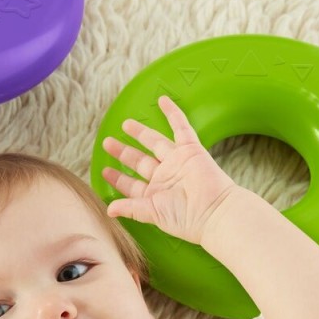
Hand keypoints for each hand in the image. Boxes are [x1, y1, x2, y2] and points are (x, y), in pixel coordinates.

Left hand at [101, 96, 236, 244]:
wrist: (213, 211)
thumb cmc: (184, 217)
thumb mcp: (151, 213)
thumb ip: (130, 208)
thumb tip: (108, 210)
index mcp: (154, 194)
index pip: (131, 184)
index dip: (118, 178)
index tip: (104, 171)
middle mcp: (164, 177)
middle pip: (139, 161)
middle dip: (124, 152)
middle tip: (108, 143)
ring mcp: (176, 162)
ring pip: (154, 142)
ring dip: (140, 133)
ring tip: (126, 124)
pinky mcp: (190, 150)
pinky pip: (181, 127)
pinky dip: (173, 114)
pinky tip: (162, 101)